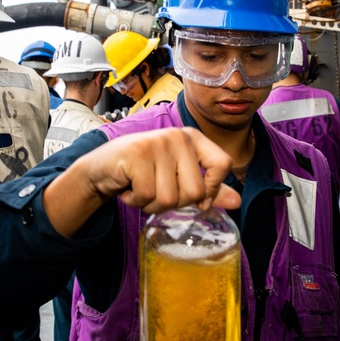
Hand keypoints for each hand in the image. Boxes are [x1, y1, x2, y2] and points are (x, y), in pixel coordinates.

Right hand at [82, 127, 240, 213]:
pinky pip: (147, 197)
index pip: (223, 164)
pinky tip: (128, 187)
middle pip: (195, 191)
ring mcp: (157, 143)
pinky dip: (135, 201)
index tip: (197, 198)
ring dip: (151, 204)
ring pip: (169, 199)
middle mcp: (178, 136)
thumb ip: (208, 189)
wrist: (102, 168)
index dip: (212, 189)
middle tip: (156, 190)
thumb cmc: (143, 172)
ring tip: (140, 188)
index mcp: (193, 138)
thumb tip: (237, 201)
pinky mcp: (137, 155)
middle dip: (173, 202)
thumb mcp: (178, 177)